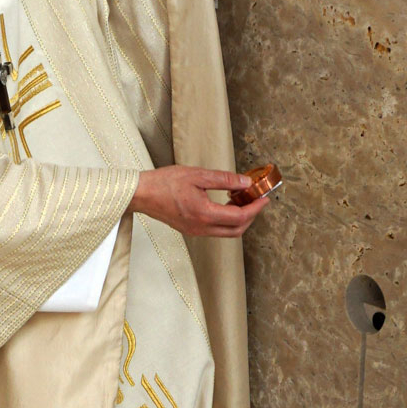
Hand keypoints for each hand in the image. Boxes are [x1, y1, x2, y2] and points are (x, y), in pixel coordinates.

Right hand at [128, 166, 268, 237]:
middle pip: (236, 230)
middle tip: (257, 201)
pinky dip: (226, 220)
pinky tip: (226, 204)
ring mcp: (195, 231)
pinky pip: (216, 230)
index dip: (256, 208)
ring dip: (239, 219)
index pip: (239, 217)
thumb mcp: (198, 175)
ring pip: (227, 232)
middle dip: (251, 216)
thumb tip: (245, 183)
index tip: (264, 199)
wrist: (142, 194)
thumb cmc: (165, 183)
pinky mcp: (190, 229)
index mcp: (204, 214)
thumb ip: (225, 180)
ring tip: (242, 200)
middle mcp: (201, 228)